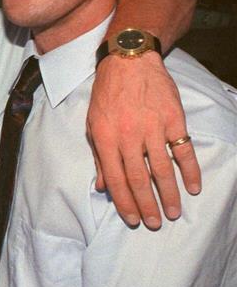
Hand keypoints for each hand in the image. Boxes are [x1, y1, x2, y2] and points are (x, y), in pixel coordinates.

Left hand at [88, 52, 200, 228]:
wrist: (129, 62)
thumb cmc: (107, 96)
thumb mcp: (93, 125)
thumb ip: (98, 157)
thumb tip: (102, 187)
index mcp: (105, 139)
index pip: (115, 179)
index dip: (124, 202)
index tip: (133, 219)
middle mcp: (128, 136)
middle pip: (139, 178)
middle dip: (146, 204)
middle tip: (153, 223)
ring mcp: (153, 127)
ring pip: (162, 168)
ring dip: (169, 193)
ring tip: (172, 213)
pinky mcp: (173, 119)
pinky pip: (183, 149)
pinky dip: (190, 170)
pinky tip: (193, 187)